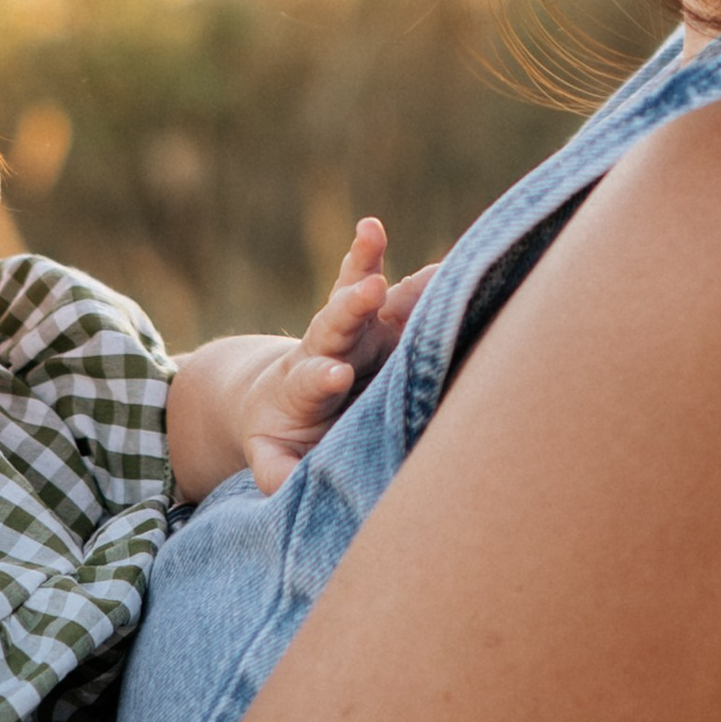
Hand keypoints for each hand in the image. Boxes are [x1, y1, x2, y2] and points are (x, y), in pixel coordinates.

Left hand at [238, 219, 440, 492]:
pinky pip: (400, 288)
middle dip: (350, 305)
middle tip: (366, 289)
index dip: (322, 376)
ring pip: (359, 290)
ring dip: (365, 260)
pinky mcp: (383, 318)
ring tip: (371, 230)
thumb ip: (279, 470)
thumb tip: (288, 491)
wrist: (285, 393)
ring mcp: (355, 328)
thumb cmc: (288, 434)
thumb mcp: (274, 456)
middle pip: (335, 322)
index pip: (310, 379)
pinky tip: (446, 253)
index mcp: (300, 386)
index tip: (335, 375)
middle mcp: (328, 347)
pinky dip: (420, 270)